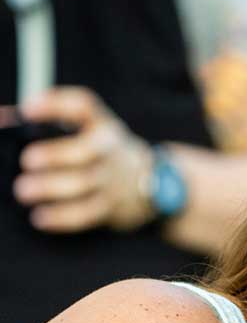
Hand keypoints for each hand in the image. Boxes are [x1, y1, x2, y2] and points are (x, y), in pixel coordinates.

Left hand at [14, 87, 154, 232]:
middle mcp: (109, 150)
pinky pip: (87, 214)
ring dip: (52, 187)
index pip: (84, 107)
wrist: (156, 180)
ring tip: (23, 191)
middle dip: (55, 155)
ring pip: (84, 184)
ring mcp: (113, 180)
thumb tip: (3, 120)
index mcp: (102, 125)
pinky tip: (40, 217)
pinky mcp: (112, 207)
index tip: (28, 108)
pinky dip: (62, 217)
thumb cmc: (104, 153)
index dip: (57, 105)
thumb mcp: (91, 131)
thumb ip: (49, 124)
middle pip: (86, 151)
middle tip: (27, 160)